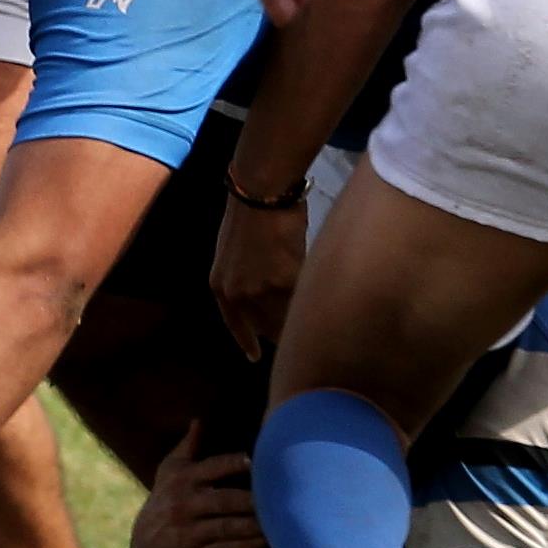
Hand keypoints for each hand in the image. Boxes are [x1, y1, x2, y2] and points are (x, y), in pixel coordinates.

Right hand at [128, 421, 266, 547]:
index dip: (234, 464)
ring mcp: (190, 533)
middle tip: (278, 496)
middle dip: (251, 500)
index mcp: (182, 480)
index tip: (255, 461)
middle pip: (224, 501)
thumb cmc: (164, 501)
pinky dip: (247, 546)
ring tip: (278, 520)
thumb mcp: (169, 472)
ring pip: (227, 527)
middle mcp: (185, 505)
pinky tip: (265, 541)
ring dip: (254, 525)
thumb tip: (199, 419)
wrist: (143, 547)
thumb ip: (187, 446)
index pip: (211, 468)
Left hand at [210, 198, 306, 360]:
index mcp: (221, 286)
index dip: (247, 341)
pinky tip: (325, 294)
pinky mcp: (285, 280)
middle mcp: (237, 294)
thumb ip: (248, 280)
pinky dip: (315, 297)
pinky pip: (304, 298)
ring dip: (302, 315)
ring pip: (287, 316)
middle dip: (282, 331)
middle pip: (265, 327)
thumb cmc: (251, 214)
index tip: (255, 357)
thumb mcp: (237, 254)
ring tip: (319, 315)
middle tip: (301, 332)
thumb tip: (272, 300)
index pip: (235, 325)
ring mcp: (260, 289)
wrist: (261, 190)